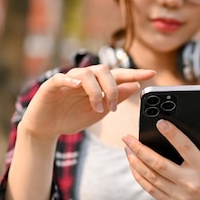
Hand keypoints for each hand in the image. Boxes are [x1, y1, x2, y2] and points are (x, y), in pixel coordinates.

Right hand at [21, 65, 155, 139]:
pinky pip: (61, 77)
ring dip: (96, 91)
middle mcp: (84, 77)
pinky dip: (70, 79)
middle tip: (113, 108)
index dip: (135, 73)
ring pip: (86, 73)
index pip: (119, 75)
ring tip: (98, 108)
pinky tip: (77, 85)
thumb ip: (116, 99)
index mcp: (97, 84)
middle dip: (113, 88)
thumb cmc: (72, 117)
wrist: (47, 128)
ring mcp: (68, 79)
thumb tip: (135, 86)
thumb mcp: (99, 111)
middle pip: (104, 70)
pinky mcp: (51, 85)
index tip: (153, 73)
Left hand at [122, 120, 199, 199]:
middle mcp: (190, 182)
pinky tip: (132, 164)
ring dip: (135, 161)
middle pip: (159, 164)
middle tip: (127, 137)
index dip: (172, 134)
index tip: (160, 122)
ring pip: (151, 177)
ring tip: (127, 148)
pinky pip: (150, 188)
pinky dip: (138, 175)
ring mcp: (179, 194)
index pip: (185, 147)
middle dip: (140, 149)